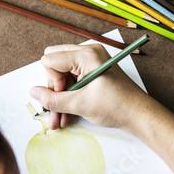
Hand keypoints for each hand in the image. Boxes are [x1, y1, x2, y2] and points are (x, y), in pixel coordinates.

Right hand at [28, 43, 152, 130]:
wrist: (139, 115)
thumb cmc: (117, 106)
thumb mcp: (81, 105)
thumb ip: (53, 99)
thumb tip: (34, 92)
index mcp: (86, 55)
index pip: (50, 59)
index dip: (51, 81)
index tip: (61, 97)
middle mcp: (87, 53)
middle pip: (54, 64)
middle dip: (53, 89)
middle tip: (58, 107)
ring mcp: (90, 62)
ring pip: (61, 75)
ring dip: (59, 98)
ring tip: (59, 120)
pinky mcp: (92, 71)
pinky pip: (71, 80)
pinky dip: (68, 96)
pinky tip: (66, 115)